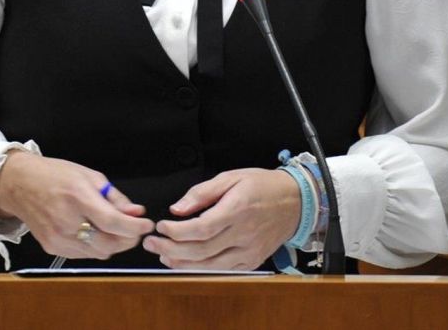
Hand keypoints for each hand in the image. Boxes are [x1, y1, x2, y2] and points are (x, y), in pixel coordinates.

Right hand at [0, 150, 154, 259]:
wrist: (19, 184)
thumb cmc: (55, 175)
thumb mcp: (89, 176)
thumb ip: (115, 198)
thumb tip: (136, 213)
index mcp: (78, 197)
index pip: (113, 222)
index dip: (135, 227)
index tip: (147, 224)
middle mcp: (66, 220)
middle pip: (108, 243)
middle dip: (128, 239)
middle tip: (135, 229)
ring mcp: (58, 237)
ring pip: (99, 253)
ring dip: (114, 244)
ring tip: (116, 229)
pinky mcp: (52, 247)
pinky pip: (84, 254)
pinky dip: (96, 247)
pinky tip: (95, 233)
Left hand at [143, 168, 299, 270]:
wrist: (296, 202)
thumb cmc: (262, 186)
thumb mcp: (231, 177)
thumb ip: (202, 193)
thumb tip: (178, 208)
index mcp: (238, 210)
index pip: (201, 229)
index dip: (177, 232)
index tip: (161, 226)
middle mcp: (243, 234)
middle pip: (201, 250)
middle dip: (171, 249)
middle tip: (152, 243)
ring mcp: (249, 251)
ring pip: (210, 265)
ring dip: (182, 263)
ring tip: (163, 255)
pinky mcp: (252, 261)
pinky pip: (223, 270)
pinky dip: (201, 268)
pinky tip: (186, 263)